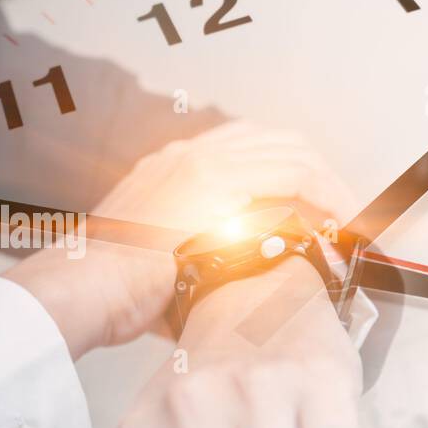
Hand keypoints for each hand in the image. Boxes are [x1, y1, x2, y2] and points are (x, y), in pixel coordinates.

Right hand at [5, 119, 356, 357]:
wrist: (82, 286)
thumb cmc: (107, 285)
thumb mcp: (157, 257)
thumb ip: (195, 253)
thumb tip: (229, 279)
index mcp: (170, 168)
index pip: (248, 148)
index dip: (290, 169)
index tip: (311, 200)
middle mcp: (186, 156)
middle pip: (275, 141)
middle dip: (316, 171)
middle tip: (339, 206)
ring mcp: (201, 165)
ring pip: (289, 152)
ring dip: (326, 183)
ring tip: (344, 216)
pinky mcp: (216, 184)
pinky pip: (291, 176)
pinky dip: (323, 195)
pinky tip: (336, 221)